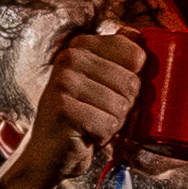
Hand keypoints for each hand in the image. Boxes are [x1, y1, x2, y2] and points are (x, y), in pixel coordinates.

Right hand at [0, 24, 150, 188]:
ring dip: (113, 122)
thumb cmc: (82, 118)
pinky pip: (108, 124)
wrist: (48, 155)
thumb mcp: (103, 82)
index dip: (134, 80)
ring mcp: (64, 83)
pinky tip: (85, 135)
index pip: (136, 54)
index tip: (112, 90)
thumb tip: (138, 33)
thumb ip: (119, 58)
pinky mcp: (63, 110)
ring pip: (122, 105)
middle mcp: (70, 58)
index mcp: (83, 46)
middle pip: (132, 82)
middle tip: (99, 112)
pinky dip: (102, 136)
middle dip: (124, 106)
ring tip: (91, 123)